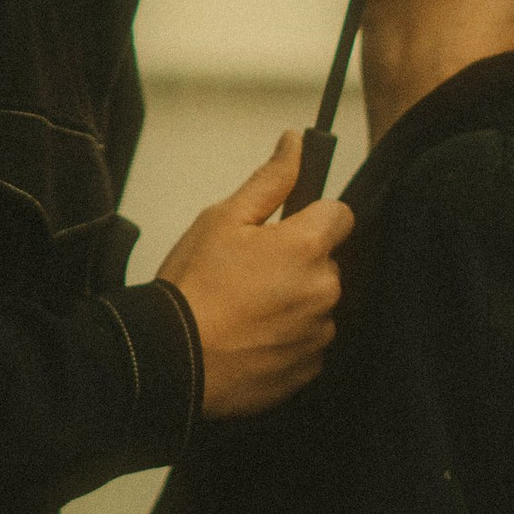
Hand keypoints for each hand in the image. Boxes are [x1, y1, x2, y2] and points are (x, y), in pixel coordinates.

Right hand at [157, 131, 353, 418]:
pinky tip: (251, 335)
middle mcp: (323, 290)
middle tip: (251, 271)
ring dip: (293, 301)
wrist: (173, 358)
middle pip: (326, 262)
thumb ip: (269, 180)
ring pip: (316, 303)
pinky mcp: (308, 368)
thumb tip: (294, 145)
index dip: (312, 216)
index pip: (340, 215)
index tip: (287, 227)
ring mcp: (318, 333)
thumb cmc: (193, 288)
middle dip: (298, 262)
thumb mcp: (223, 218)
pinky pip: (307, 341)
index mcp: (307, 247)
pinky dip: (286, 337)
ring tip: (246, 308)